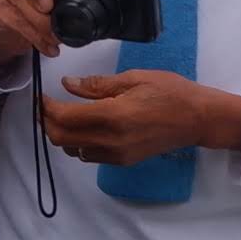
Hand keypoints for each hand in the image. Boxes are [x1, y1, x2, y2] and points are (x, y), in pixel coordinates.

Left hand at [39, 68, 240, 165]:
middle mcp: (111, 140)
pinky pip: (90, 155)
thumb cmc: (171, 92)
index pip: (65, 117)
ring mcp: (117, 154)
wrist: (199, 119)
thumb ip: (97, 85)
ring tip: (64, 114)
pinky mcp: (123, 161)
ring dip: (63, 134)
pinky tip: (85, 126)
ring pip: (73, 150)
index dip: (46, 107)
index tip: (41, 96)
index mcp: (113, 116)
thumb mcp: (134, 78)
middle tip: (46, 106)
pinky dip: (79, 143)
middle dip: (48, 123)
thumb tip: (68, 83)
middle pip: (62, 139)